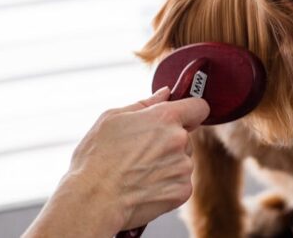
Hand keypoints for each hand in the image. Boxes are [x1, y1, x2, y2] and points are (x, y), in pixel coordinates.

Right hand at [23, 88, 209, 236]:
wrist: (93, 200)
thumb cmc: (96, 158)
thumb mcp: (111, 118)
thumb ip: (144, 103)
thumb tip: (165, 93)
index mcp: (165, 117)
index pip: (199, 107)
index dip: (190, 111)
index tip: (182, 117)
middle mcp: (179, 140)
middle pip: (186, 136)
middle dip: (170, 141)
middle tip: (142, 152)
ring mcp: (183, 167)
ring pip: (182, 160)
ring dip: (168, 164)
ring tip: (139, 172)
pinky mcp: (182, 191)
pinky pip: (180, 182)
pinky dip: (167, 185)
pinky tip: (145, 187)